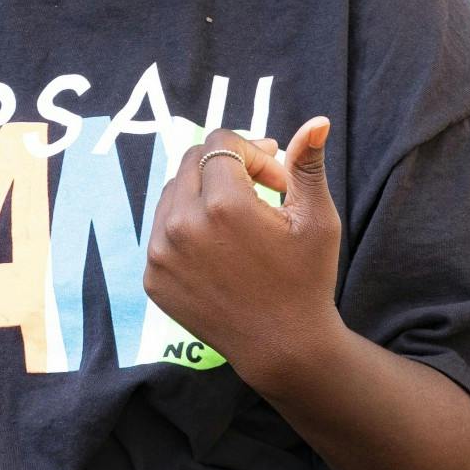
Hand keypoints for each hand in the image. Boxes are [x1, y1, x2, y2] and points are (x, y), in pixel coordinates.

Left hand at [142, 117, 343, 392]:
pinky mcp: (153, 277)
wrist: (283, 348)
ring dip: (203, 194)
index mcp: (223, 204)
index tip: (276, 180)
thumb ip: (307, 165)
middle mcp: (182, 224)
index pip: (221, 143)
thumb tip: (316, 121)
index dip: (253, 152)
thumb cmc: (307, 280)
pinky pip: (163, 230)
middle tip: (259, 193)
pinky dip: (186, 227)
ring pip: (173, 192)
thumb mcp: (316, 219)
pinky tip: (219, 249)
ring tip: (238, 221)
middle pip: (192, 161)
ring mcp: (161, 253)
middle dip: (227, 167)